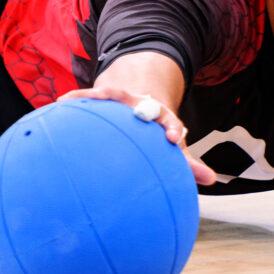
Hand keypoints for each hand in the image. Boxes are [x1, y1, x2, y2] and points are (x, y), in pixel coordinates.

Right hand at [58, 86, 216, 185]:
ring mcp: (123, 100)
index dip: (171, 129)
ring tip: (85, 97)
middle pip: (142, 104)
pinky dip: (78, 99)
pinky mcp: (106, 98)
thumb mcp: (172, 148)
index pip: (169, 122)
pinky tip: (61, 103)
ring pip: (113, 95)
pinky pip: (90, 98)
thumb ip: (187, 164)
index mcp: (163, 118)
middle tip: (137, 113)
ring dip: (99, 96)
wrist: (143, 106)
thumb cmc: (157, 134)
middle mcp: (144, 106)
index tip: (174, 137)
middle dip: (139, 108)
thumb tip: (212, 179)